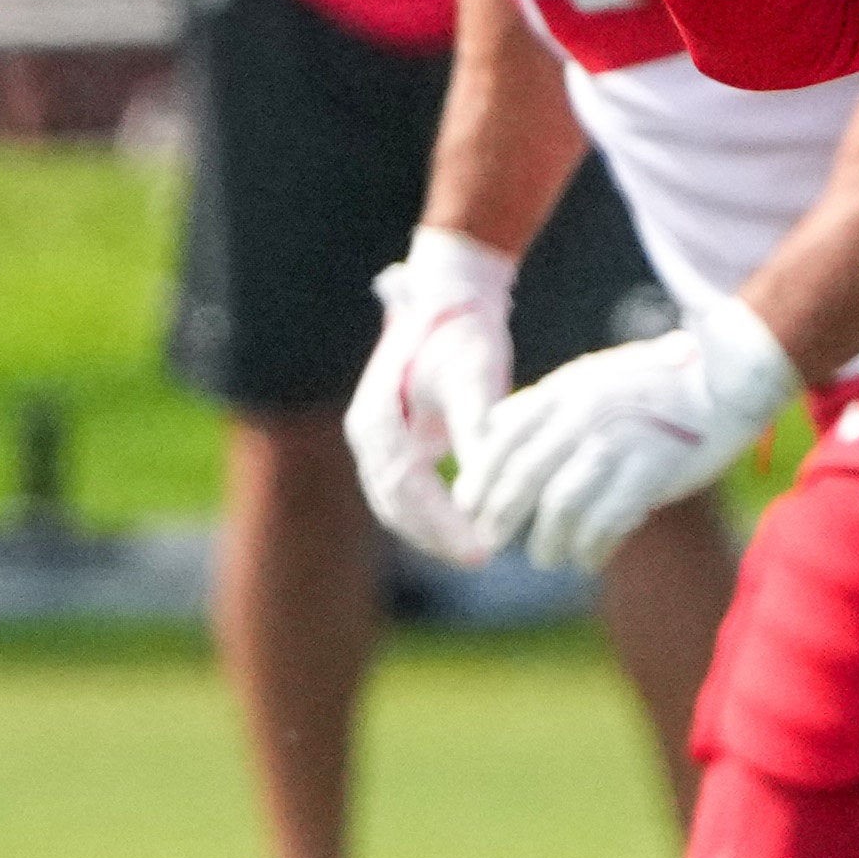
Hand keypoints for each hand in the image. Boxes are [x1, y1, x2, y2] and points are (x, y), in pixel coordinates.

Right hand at [343, 222, 519, 565]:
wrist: (448, 299)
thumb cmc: (464, 335)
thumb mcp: (475, 377)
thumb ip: (479, 429)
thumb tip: (490, 482)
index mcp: (376, 422)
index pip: (405, 489)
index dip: (441, 524)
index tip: (480, 550)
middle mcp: (368, 435)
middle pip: (394, 504)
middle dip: (436, 535)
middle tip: (483, 557)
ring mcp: (377, 439)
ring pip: (398, 501)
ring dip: (433, 529)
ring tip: (479, 550)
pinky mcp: (396, 440)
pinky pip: (409, 488)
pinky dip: (433, 511)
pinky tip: (472, 526)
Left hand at [455, 286, 800, 571]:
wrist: (728, 379)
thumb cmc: (656, 382)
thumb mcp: (589, 377)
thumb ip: (544, 403)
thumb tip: (495, 431)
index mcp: (564, 391)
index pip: (503, 440)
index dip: (480, 479)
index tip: (471, 509)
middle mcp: (585, 415)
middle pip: (524, 477)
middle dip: (501, 517)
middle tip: (491, 542)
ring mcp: (620, 442)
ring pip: (562, 505)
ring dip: (549, 540)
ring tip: (546, 558)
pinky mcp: (655, 470)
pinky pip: (610, 519)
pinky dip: (593, 546)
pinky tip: (589, 559)